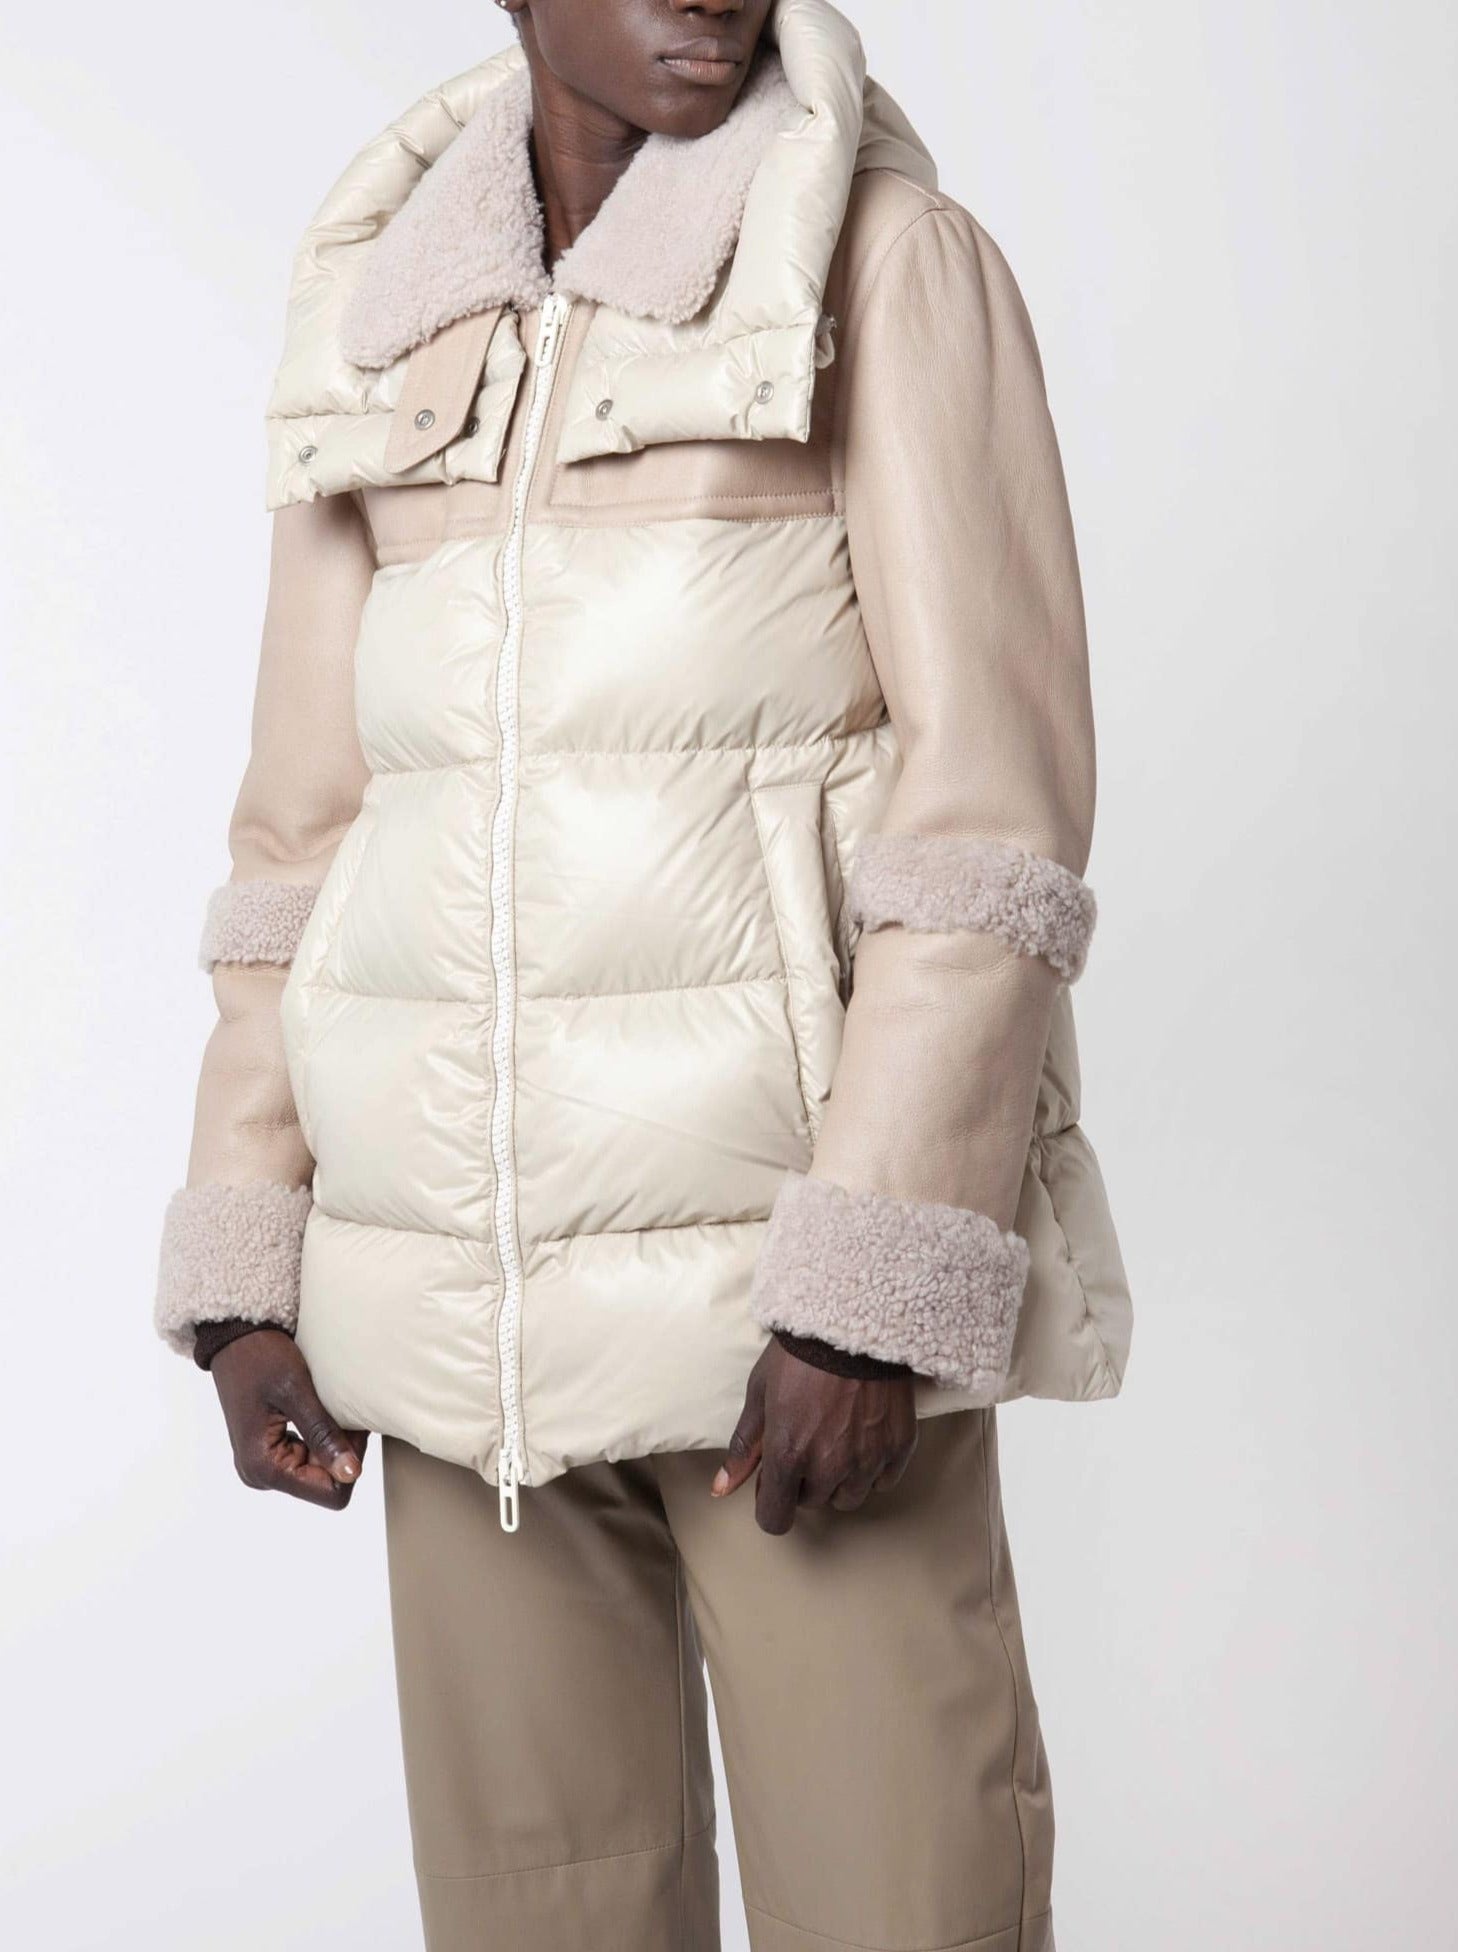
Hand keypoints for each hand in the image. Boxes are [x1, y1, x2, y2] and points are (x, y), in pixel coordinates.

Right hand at [211, 1329, 365, 1509]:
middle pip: (326, 1482)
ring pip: (320, 1470)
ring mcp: (263, 1466)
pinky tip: (319, 1410)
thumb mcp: (296, 1392)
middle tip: (341, 1410)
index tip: (349, 1425)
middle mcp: (259, 1475)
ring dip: (332, 1441)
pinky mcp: (268, 1453)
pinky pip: (308, 1458)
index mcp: (263, 1467)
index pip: (330, 1493)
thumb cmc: (261, 1358)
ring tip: (329, 1406)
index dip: (349, 1461)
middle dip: (342, 1450)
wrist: (234, 1339)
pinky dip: (321, 1436)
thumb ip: (323, 1435)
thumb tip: (350, 1474)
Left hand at [712, 1340, 917, 1534]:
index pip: (775, 1518)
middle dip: (805, 1481)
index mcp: (787, 1455)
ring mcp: (867, 1460)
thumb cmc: (800, 1353)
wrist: (853, 1320)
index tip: (775, 1483)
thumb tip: (721, 1488)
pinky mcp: (898, 1447)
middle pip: (813, 1503)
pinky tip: (864, 1437)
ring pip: (850, 1497)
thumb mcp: (761, 1394)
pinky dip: (872, 1468)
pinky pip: (883, 1481)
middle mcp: (829, 1466)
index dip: (771, 1503)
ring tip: (838, 1439)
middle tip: (809, 1441)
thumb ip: (745, 1447)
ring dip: (840, 1479)